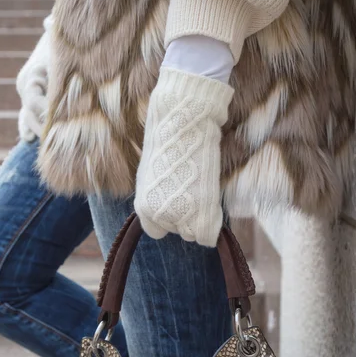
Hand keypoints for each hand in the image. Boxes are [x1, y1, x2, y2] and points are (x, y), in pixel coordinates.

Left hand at [134, 68, 233, 246]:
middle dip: (187, 218)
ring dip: (200, 218)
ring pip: (194, 233)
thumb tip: (172, 199)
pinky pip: (207, 235)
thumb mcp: (155, 172)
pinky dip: (212, 225)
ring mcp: (178, 215)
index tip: (178, 205)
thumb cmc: (169, 139)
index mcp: (143, 205)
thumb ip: (160, 194)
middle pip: (178, 232)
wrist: (181, 121)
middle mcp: (157, 215)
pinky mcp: (199, 212)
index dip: (169, 220)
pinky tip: (212, 205)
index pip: (156, 231)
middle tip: (193, 193)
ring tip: (201, 191)